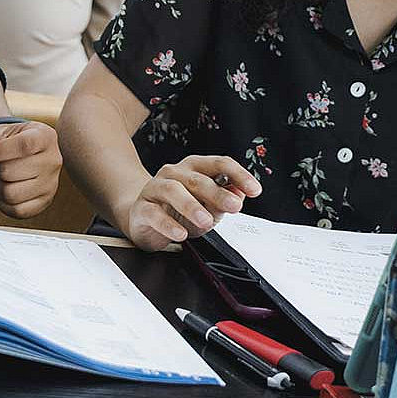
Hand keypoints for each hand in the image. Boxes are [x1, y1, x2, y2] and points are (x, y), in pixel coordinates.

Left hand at [0, 115, 60, 219]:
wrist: (20, 158)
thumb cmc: (9, 143)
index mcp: (45, 136)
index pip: (22, 146)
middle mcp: (53, 160)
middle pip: (9, 172)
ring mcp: (51, 183)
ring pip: (11, 194)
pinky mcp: (45, 201)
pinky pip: (17, 211)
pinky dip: (4, 204)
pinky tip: (6, 190)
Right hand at [119, 155, 261, 250]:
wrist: (141, 218)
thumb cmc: (177, 210)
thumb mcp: (206, 207)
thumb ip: (222, 202)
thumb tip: (239, 195)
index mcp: (194, 168)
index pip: (219, 163)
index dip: (239, 175)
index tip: (255, 189)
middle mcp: (174, 173)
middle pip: (197, 178)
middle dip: (218, 193)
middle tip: (234, 206)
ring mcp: (155, 188)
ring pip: (173, 190)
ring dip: (192, 206)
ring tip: (206, 221)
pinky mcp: (141, 208)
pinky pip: (154, 214)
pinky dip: (169, 224)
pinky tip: (180, 233)